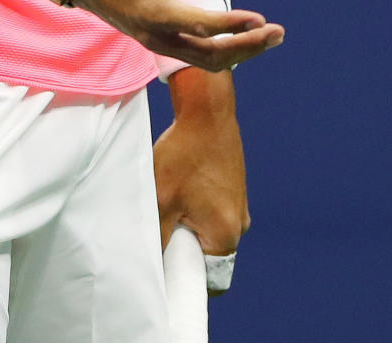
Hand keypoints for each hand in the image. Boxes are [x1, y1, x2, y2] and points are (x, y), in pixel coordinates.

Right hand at [68, 0, 283, 70]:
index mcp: (152, 13)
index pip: (200, 26)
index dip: (232, 25)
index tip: (261, 20)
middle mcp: (156, 36)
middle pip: (210, 55)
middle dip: (247, 46)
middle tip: (278, 32)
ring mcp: (157, 43)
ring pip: (206, 61)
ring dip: (240, 52)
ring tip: (269, 37)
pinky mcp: (159, 41)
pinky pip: (197, 56)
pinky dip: (224, 51)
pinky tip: (243, 39)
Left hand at [154, 72, 249, 290]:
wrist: (206, 111)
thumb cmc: (184, 154)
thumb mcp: (162, 200)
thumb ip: (159, 237)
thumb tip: (151, 264)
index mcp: (226, 234)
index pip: (210, 280)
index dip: (185, 276)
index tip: (165, 265)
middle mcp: (240, 223)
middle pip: (208, 255)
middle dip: (184, 246)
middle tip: (163, 227)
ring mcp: (239, 204)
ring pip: (209, 230)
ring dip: (188, 222)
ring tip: (170, 201)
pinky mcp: (234, 188)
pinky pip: (214, 210)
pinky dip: (196, 205)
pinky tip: (180, 186)